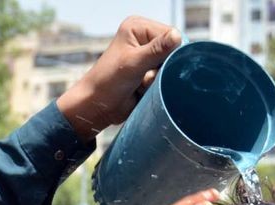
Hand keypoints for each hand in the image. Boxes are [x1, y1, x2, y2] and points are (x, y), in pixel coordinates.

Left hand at [56, 16, 181, 140]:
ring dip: (158, 79)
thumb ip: (157, 50)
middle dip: (163, 67)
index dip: (170, 51)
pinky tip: (140, 89)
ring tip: (140, 84)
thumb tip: (177, 36)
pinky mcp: (148, 72)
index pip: (170, 33)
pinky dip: (155, 86)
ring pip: (169, 67)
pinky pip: (164, 78)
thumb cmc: (108, 81)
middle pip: (172, 51)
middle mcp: (143, 38)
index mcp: (137, 27)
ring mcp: (146, 56)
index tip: (157, 65)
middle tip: (145, 76)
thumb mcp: (134, 63)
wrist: (98, 107)